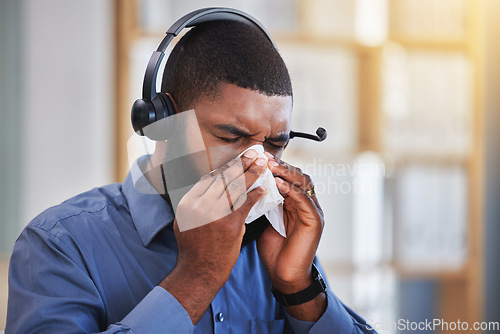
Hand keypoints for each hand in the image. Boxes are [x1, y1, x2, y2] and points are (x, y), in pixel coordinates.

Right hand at [160, 149, 266, 323]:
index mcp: (188, 202)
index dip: (225, 167)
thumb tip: (204, 186)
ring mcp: (215, 213)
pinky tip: (264, 189)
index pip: (209, 178)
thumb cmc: (193, 249)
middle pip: (224, 177)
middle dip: (241, 163)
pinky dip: (256, 194)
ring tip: (262, 164)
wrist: (199, 271)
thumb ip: (192, 204)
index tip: (236, 161)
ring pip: (236, 187)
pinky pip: (246, 203)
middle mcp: (200, 205)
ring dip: (252, 173)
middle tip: (253, 153)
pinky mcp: (230, 224)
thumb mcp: (183, 222)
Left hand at [258, 153, 323, 293]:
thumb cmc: (274, 250)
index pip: (287, 177)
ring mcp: (313, 211)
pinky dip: (292, 190)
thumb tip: (251, 184)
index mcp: (295, 202)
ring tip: (270, 165)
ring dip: (286, 173)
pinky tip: (279, 183)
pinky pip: (305, 200)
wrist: (284, 275)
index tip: (257, 158)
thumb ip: (265, 202)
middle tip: (263, 156)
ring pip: (303, 183)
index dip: (274, 166)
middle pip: (297, 176)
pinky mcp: (315, 221)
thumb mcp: (266, 219)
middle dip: (280, 165)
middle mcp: (306, 204)